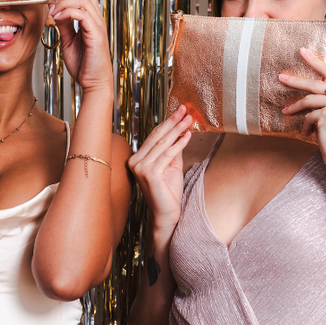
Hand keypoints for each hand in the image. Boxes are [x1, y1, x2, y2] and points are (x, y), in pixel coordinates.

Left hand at [49, 0, 113, 92]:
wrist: (93, 83)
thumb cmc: (83, 64)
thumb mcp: (68, 40)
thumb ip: (64, 24)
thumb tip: (54, 9)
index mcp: (90, 18)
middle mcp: (96, 18)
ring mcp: (98, 25)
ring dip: (64, 0)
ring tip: (51, 10)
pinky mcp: (96, 34)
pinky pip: (83, 14)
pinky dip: (68, 12)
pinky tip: (57, 17)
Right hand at [128, 105, 192, 241]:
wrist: (167, 215)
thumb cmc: (168, 192)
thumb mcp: (171, 166)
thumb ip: (173, 149)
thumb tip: (181, 130)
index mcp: (137, 159)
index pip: (153, 136)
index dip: (167, 122)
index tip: (179, 111)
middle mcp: (135, 162)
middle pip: (157, 137)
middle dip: (173, 122)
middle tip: (185, 109)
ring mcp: (140, 168)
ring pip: (162, 144)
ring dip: (178, 130)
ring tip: (190, 120)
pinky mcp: (149, 174)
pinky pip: (167, 155)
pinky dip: (178, 144)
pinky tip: (187, 136)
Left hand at [280, 48, 325, 174]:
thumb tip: (310, 85)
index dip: (316, 61)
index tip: (302, 51)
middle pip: (317, 83)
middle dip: (296, 80)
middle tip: (281, 77)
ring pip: (309, 99)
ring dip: (295, 107)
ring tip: (285, 112)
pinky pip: (308, 115)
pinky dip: (304, 125)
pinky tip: (307, 133)